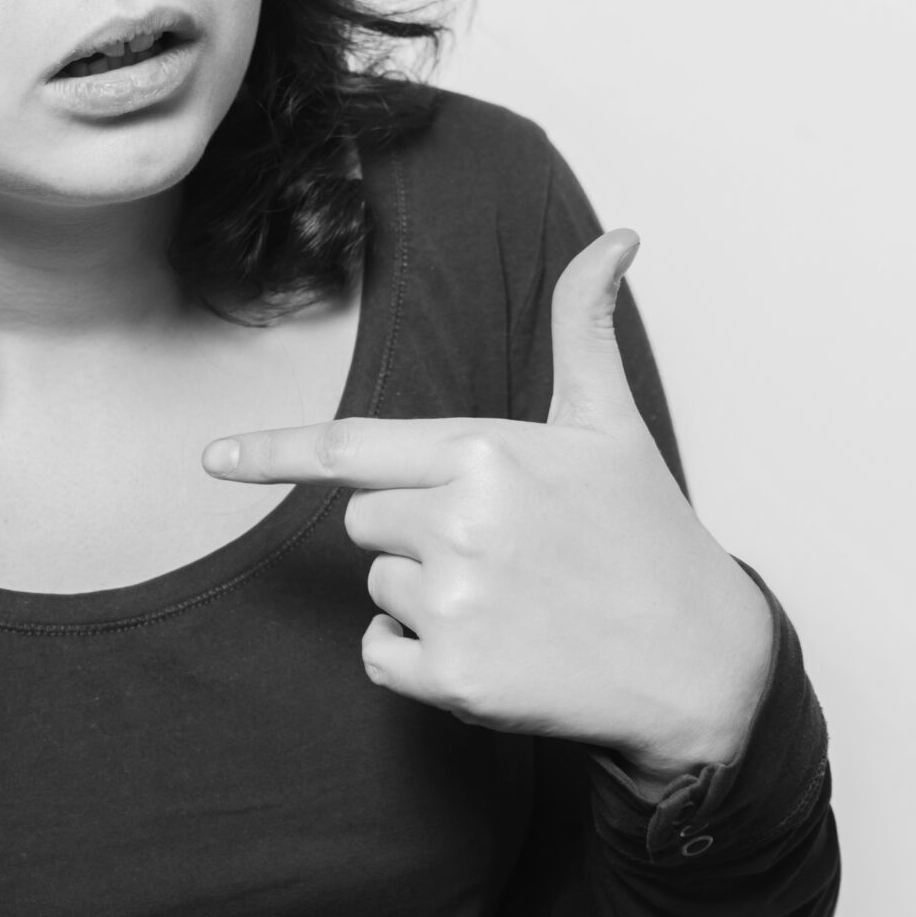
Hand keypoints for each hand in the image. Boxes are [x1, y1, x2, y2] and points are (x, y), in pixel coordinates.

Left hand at [204, 231, 771, 781]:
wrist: (702, 665)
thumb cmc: (648, 536)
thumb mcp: (611, 425)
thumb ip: (584, 327)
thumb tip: (617, 237)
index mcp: (483, 452)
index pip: (349, 448)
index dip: (272, 453)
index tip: (213, 460)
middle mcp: (458, 522)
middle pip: (363, 523)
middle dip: (413, 533)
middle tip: (503, 550)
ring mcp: (453, 603)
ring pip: (377, 588)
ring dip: (425, 598)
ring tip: (514, 601)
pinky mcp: (452, 678)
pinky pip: (379, 657)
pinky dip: (418, 661)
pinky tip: (494, 651)